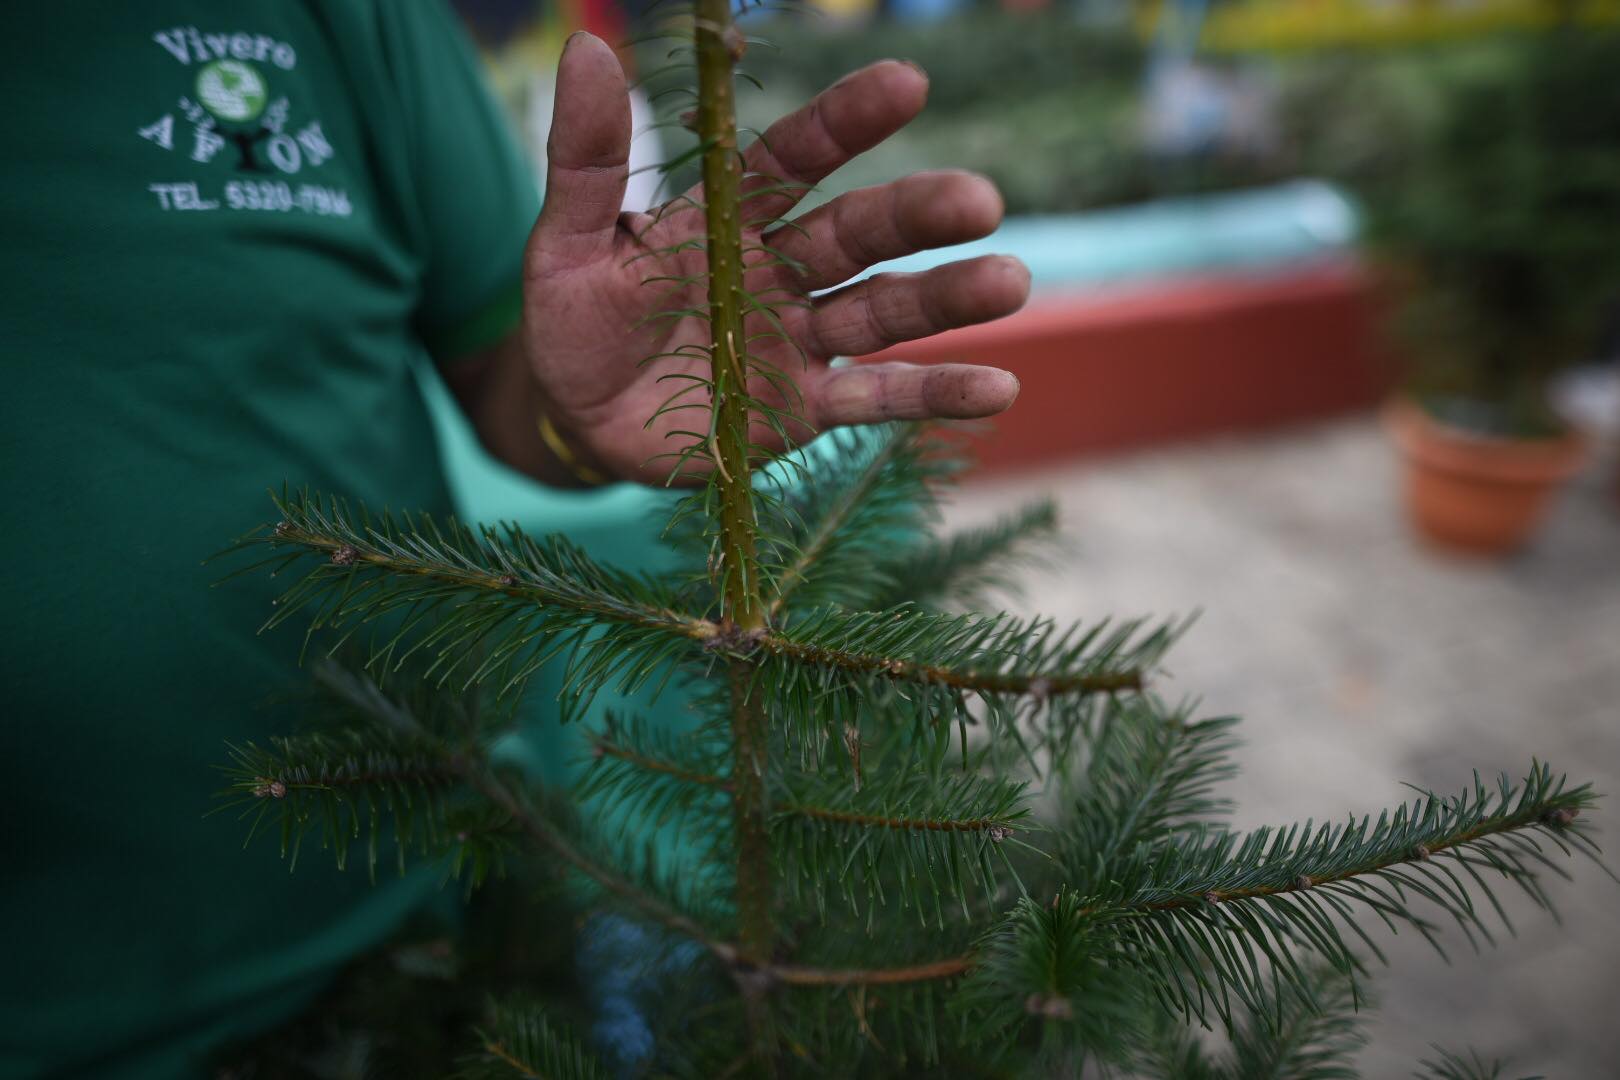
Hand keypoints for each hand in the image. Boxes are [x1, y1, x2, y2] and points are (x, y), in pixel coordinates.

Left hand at [523, 33, 1028, 483]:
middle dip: (918, 215)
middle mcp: (780, 270)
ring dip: (946, 298)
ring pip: (882, 311)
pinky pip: (877, 399)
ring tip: (1010, 281)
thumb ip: (587, 159)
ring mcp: (800, 340)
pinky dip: (934, 394)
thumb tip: (586, 49)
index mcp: (729, 216)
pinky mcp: (807, 408)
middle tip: (979, 201)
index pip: (795, 158)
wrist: (575, 420)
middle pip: (859, 233)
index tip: (906, 84)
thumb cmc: (572, 321)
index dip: (847, 122)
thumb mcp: (567, 240)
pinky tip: (998, 388)